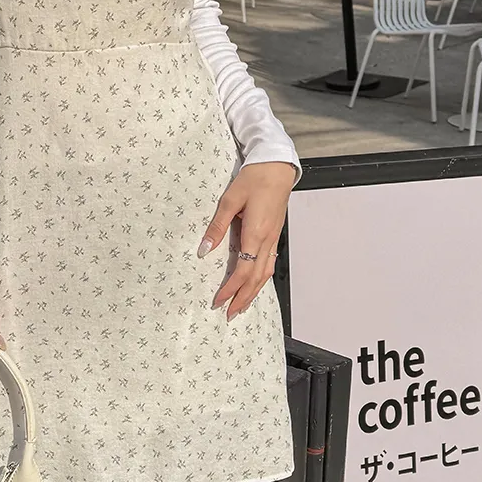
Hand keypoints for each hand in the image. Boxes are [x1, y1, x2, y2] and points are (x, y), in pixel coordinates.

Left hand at [199, 162, 296, 320]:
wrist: (277, 167)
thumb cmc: (254, 179)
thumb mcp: (229, 201)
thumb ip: (216, 227)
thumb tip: (204, 251)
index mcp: (256, 233)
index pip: (243, 271)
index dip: (231, 289)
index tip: (218, 301)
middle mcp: (267, 240)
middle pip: (256, 279)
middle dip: (242, 299)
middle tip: (229, 314)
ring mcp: (273, 239)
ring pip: (265, 274)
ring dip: (253, 293)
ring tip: (240, 307)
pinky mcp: (275, 235)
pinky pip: (269, 264)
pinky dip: (261, 280)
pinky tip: (254, 284)